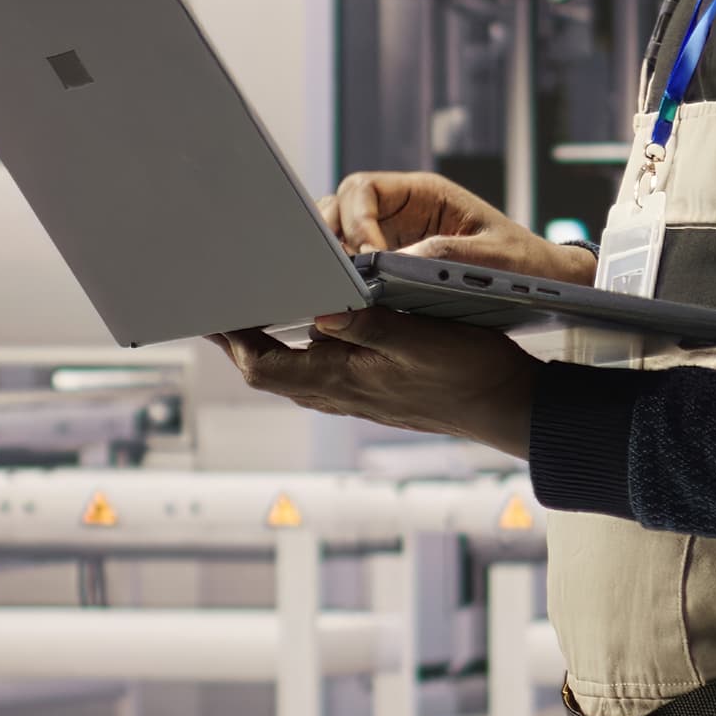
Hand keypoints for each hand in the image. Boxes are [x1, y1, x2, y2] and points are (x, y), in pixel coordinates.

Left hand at [218, 308, 540, 456]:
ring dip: (265, 344)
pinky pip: (318, 371)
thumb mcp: (418, 338)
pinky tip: (306, 327)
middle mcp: (340, 393)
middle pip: (268, 368)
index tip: (208, 313)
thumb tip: (318, 311)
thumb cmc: (468, 373)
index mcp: (341, 381)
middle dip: (237, 339)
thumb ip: (366, 323)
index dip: (230, 341)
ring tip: (245, 312)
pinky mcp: (372, 391)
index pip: (262, 366)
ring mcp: (355, 395)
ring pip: (292, 370)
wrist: (507, 407)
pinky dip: (299, 348)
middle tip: (210, 308)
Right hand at [321, 171, 595, 285]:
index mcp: (424, 194)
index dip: (356, 220)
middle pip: (341, 207)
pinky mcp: (390, 263)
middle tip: (341, 274)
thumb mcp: (492, 257)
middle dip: (332, 237)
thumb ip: (445, 255)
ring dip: (333, 257)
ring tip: (342, 288)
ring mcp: (392, 235)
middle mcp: (401, 210)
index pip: (365, 190)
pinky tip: (351, 299)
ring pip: (339, 232)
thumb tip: (392, 262)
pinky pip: (351, 261)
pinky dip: (343, 276)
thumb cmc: (524, 263)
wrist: (543, 282)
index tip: (366, 257)